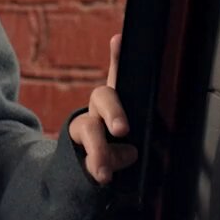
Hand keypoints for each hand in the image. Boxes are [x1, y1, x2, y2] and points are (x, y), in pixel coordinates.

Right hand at [67, 32, 140, 184]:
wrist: (86, 176)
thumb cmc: (120, 148)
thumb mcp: (133, 130)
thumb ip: (140, 116)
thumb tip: (130, 92)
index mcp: (115, 103)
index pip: (118, 74)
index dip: (118, 56)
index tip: (119, 40)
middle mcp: (97, 111)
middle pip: (102, 98)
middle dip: (113, 111)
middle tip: (122, 130)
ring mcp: (85, 134)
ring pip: (89, 131)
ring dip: (99, 151)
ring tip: (105, 174)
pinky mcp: (79, 158)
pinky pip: (85, 163)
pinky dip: (95, 169)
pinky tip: (102, 179)